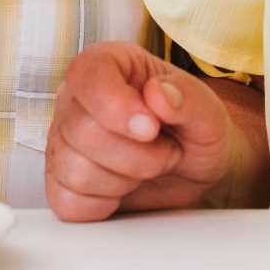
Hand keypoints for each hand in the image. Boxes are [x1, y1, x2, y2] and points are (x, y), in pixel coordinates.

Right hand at [45, 42, 237, 222]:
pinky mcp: (61, 182)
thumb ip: (188, 97)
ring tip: (146, 168)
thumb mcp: (208, 111)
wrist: (194, 168)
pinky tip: (123, 189)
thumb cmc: (194, 130)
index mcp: (110, 64)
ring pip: (74, 170)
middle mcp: (77, 99)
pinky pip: (67, 202)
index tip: (150, 128)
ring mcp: (64, 141)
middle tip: (164, 149)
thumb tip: (158, 94)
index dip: (115, 105)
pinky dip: (103, 205)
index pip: (88, 74)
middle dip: (137, 154)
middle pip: (82, 130)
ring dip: (124, 180)